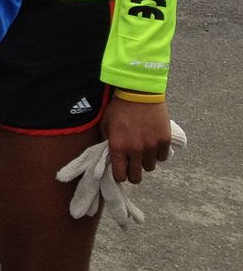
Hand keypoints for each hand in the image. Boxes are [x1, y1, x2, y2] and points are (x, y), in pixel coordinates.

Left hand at [55, 120, 186, 227]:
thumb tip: (108, 154)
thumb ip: (107, 141)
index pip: (119, 175)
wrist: (139, 93)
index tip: (120, 173)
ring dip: (145, 163)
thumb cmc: (119, 107)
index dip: (119, 177)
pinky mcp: (164, 141)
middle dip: (133, 175)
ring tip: (142, 153)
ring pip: (150, 168)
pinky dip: (157, 155)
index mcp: (117, 147)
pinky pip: (162, 158)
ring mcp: (151, 146)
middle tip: (132, 167)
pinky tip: (153, 146)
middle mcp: (135, 150)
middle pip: (136, 177)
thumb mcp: (106, 124)